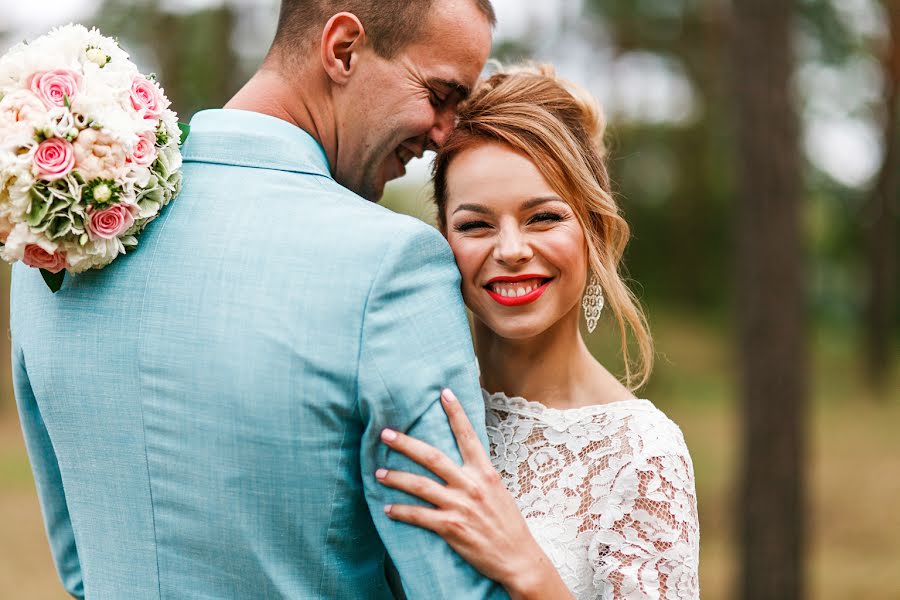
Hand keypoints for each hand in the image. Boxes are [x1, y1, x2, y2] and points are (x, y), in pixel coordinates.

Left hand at [376, 389, 568, 598]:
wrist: (517, 557)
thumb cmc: (508, 524)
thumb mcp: (498, 491)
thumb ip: (479, 474)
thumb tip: (462, 460)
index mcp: (485, 473)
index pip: (468, 435)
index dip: (455, 413)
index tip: (443, 393)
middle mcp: (471, 485)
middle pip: (432, 457)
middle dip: (406, 443)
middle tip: (385, 433)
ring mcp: (460, 506)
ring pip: (420, 485)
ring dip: (396, 477)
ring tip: (378, 473)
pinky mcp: (451, 528)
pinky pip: (419, 516)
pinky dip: (401, 512)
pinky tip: (388, 509)